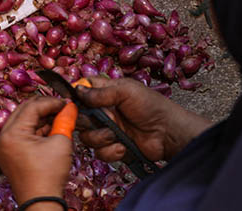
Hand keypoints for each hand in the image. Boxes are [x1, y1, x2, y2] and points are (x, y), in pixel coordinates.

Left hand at [0, 97, 72, 204]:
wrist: (41, 203)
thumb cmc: (49, 177)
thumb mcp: (61, 143)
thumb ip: (65, 121)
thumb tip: (70, 107)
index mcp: (12, 134)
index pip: (32, 107)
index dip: (52, 102)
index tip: (66, 103)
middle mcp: (2, 138)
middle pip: (24, 111)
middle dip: (44, 108)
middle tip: (62, 108)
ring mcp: (3, 147)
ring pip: (22, 121)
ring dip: (40, 119)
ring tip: (59, 120)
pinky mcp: (7, 154)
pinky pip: (20, 134)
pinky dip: (35, 130)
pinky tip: (50, 130)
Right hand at [76, 76, 211, 162]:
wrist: (168, 133)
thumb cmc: (151, 106)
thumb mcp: (126, 92)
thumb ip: (100, 93)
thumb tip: (77, 90)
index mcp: (106, 92)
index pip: (82, 89)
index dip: (75, 95)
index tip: (73, 101)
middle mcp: (103, 111)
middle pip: (79, 117)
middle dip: (88, 121)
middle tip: (103, 119)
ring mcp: (107, 130)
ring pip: (87, 137)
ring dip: (101, 137)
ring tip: (117, 134)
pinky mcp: (113, 148)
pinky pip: (99, 152)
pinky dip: (111, 150)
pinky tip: (123, 146)